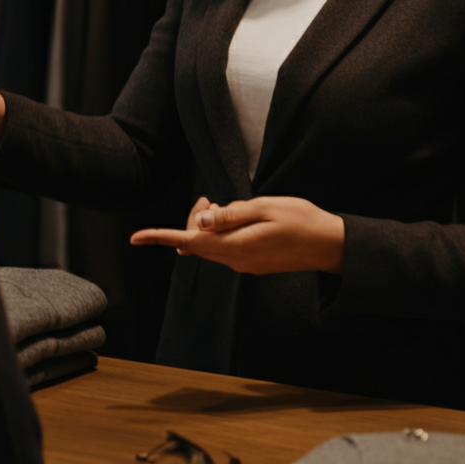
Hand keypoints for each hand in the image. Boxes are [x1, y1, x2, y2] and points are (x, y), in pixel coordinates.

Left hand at [130, 196, 344, 274]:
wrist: (330, 245)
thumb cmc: (300, 220)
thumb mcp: (263, 208)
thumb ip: (230, 215)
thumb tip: (201, 221)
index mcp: (235, 247)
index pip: (188, 242)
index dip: (160, 237)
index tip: (135, 237)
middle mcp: (236, 261)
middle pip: (196, 242)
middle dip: (194, 218)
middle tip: (209, 198)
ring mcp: (244, 265)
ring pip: (211, 244)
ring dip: (209, 224)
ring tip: (228, 205)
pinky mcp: (252, 263)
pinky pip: (225, 247)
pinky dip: (222, 231)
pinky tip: (237, 218)